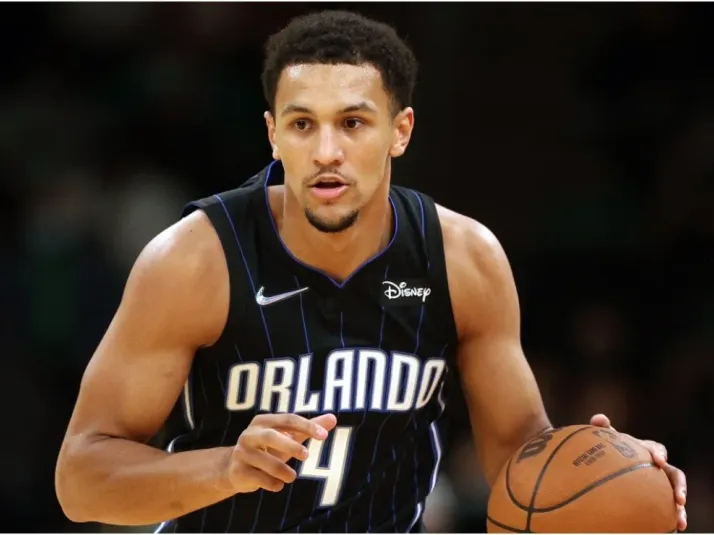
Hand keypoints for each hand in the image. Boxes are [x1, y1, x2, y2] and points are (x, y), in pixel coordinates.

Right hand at [228, 413, 336, 493]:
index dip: (307, 426)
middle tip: (306, 455)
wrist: (235, 469)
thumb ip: (308, 428)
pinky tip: (278, 485)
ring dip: (283, 470)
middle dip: (291, 446)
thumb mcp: (287, 437)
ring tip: (292, 476)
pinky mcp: (239, 471)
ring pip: (265, 461)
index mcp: (263, 421)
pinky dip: (273, 483)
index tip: (324, 435)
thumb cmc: (267, 448)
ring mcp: (242, 452)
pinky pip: (259, 478)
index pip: (288, 419)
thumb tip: (333, 418)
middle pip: (271, 436)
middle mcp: (250, 434)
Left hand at [590, 413, 686, 530]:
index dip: (659, 454)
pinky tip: (672, 529)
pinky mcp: (658, 499)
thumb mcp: (605, 440)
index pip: (656, 450)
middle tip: (679, 498)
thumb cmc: (609, 450)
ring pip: (675, 495)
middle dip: (680, 486)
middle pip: (675, 475)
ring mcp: (659, 484)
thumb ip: (602, 429)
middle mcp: (658, 468)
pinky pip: (667, 510)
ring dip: (680, 507)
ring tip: (680, 520)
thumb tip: (598, 418)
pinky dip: (671, 519)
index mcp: (646, 451)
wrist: (610, 465)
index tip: (658, 461)